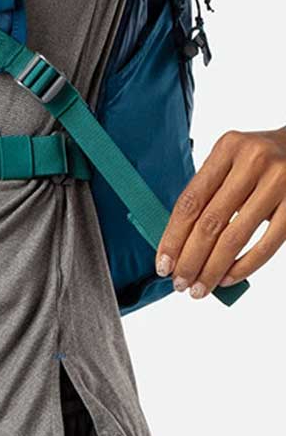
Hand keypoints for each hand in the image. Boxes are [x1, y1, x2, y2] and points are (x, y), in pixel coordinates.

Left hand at [155, 127, 285, 297]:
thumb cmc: (259, 160)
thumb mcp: (232, 160)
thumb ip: (209, 191)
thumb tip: (178, 241)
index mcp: (227, 147)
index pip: (191, 200)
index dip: (173, 236)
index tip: (162, 264)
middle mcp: (252, 161)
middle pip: (210, 221)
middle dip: (190, 259)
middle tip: (180, 283)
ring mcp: (278, 182)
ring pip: (235, 236)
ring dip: (213, 269)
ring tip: (200, 288)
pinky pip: (267, 244)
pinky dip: (244, 266)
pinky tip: (228, 279)